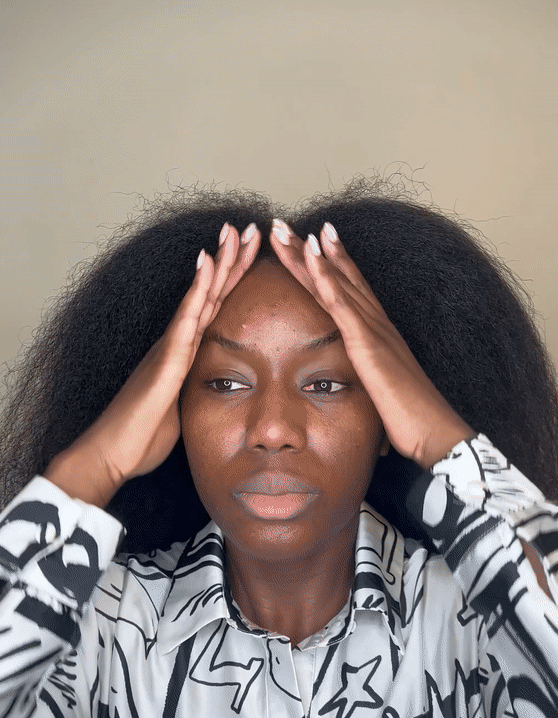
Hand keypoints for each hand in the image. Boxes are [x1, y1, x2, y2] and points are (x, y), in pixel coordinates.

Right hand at [44, 222, 261, 505]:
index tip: (250, 254)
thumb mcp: (180, 409)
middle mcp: (176, 342)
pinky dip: (198, 290)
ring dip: (219, 262)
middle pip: (209, 293)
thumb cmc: (143, 436)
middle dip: (230, 260)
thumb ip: (193, 390)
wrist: (112, 454)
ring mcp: (170, 347)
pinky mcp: (166, 360)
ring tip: (234, 231)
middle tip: (249, 227)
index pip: (213, 308)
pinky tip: (208, 263)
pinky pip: (187, 319)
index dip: (231, 280)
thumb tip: (211, 390)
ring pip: (200, 296)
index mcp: (183, 353)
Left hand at [269, 219, 475, 469]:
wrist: (435, 434)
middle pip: (338, 276)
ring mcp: (373, 331)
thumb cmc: (412, 419)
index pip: (349, 290)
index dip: (330, 263)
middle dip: (309, 249)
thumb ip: (370, 380)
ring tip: (284, 228)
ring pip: (334, 282)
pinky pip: (342, 305)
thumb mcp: (383, 393)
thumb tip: (362, 384)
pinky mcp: (368, 345)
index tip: (311, 239)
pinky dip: (325, 278)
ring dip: (309, 253)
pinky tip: (311, 256)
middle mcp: (377, 323)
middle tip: (283, 224)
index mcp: (378, 334)